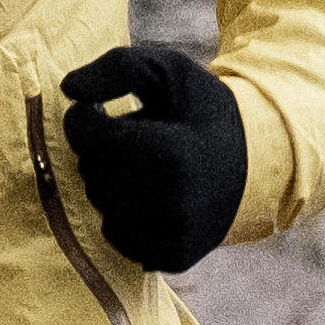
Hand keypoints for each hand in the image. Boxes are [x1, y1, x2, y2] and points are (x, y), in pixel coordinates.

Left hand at [56, 43, 249, 272]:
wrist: (254, 164)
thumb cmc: (202, 113)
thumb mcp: (169, 72)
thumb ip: (117, 67)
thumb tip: (70, 90)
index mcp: (170, 152)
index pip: (85, 134)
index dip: (84, 118)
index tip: (99, 113)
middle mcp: (171, 201)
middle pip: (90, 171)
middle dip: (102, 152)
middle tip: (136, 142)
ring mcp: (172, 234)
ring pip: (100, 204)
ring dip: (112, 183)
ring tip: (147, 169)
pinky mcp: (172, 257)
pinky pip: (115, 236)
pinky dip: (123, 215)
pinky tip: (151, 198)